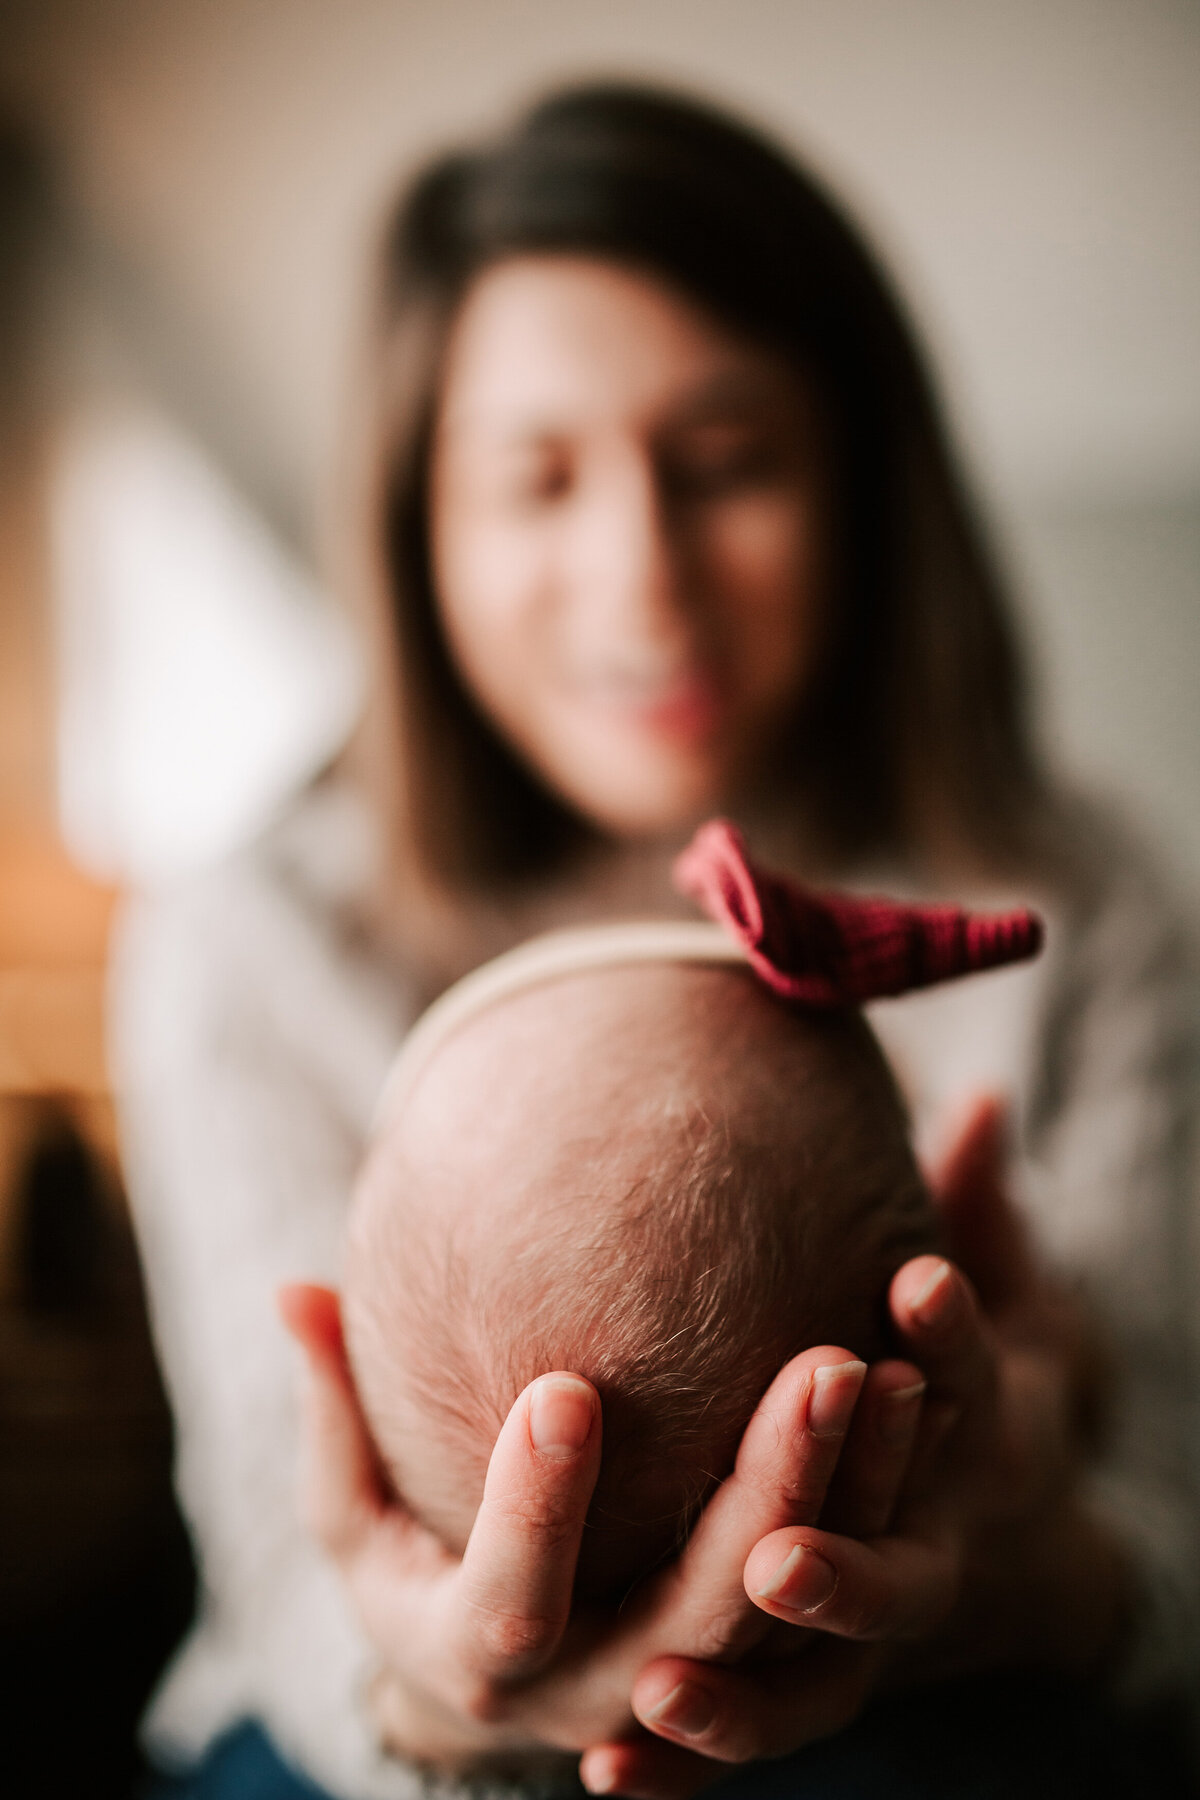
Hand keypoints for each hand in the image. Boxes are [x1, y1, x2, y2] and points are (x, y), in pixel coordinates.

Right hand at [280, 1283, 925, 1790]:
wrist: (491, 1659)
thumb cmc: (409, 1554)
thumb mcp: (353, 1495)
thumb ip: (334, 1401)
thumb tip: (292, 1288)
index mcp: (480, 1658)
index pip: (514, 1605)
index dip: (538, 1507)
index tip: (568, 1385)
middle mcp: (596, 1699)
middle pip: (697, 1620)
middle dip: (765, 1494)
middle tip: (822, 1364)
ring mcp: (687, 1682)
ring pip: (791, 1613)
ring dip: (849, 1493)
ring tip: (888, 1361)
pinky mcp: (758, 1654)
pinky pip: (838, 1590)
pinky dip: (880, 1498)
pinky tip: (919, 1383)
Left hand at [612, 1100, 1127, 1794]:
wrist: (988, 1529)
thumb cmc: (955, 1385)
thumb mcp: (983, 1307)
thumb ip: (971, 1218)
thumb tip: (981, 1102)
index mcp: (973, 1449)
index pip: (975, 1395)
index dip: (955, 1343)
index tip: (912, 1280)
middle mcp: (925, 1551)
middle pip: (899, 1572)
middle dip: (843, 1567)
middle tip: (771, 1560)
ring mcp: (863, 1635)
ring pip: (819, 1684)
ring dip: (744, 1695)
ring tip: (655, 1687)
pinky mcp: (804, 1687)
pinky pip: (751, 1732)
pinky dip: (691, 1765)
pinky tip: (608, 1779)